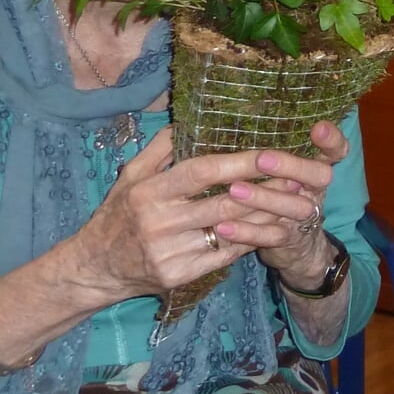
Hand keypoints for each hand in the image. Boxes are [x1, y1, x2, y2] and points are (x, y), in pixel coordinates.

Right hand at [70, 123, 342, 301]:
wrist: (94, 268)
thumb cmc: (117, 215)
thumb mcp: (130, 176)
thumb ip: (161, 148)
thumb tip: (189, 118)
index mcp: (149, 191)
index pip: (202, 171)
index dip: (239, 162)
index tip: (272, 152)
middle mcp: (159, 221)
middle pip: (224, 202)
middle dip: (266, 190)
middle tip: (299, 178)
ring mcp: (170, 251)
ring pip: (231, 231)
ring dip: (268, 217)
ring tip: (296, 203)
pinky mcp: (180, 276)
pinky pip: (226, 256)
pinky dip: (251, 241)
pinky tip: (273, 229)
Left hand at [218, 120, 347, 289]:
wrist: (299, 246)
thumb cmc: (283, 195)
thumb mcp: (287, 172)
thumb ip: (275, 151)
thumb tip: (233, 116)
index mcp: (318, 169)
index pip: (337, 151)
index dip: (332, 141)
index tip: (317, 127)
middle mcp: (316, 191)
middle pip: (320, 176)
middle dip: (292, 166)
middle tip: (263, 159)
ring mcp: (305, 217)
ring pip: (294, 207)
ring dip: (264, 198)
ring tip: (234, 190)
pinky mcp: (289, 240)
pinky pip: (271, 236)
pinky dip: (247, 231)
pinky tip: (223, 226)